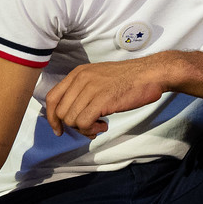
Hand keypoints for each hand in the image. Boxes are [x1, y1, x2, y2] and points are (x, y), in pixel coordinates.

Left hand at [41, 54, 172, 138]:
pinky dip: (91, 129)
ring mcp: (90, 89)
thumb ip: (83, 90)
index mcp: (78, 73)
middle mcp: (80, 79)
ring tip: (99, 126)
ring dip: (84, 129)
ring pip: (71, 120)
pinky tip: (104, 125)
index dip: (52, 117)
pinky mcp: (101, 100)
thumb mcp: (99, 78)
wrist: (150, 74)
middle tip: (89, 127)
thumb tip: (72, 114)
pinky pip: (84, 123)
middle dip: (72, 126)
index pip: (52, 98)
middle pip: (60, 112)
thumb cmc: (129, 79)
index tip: (59, 129)